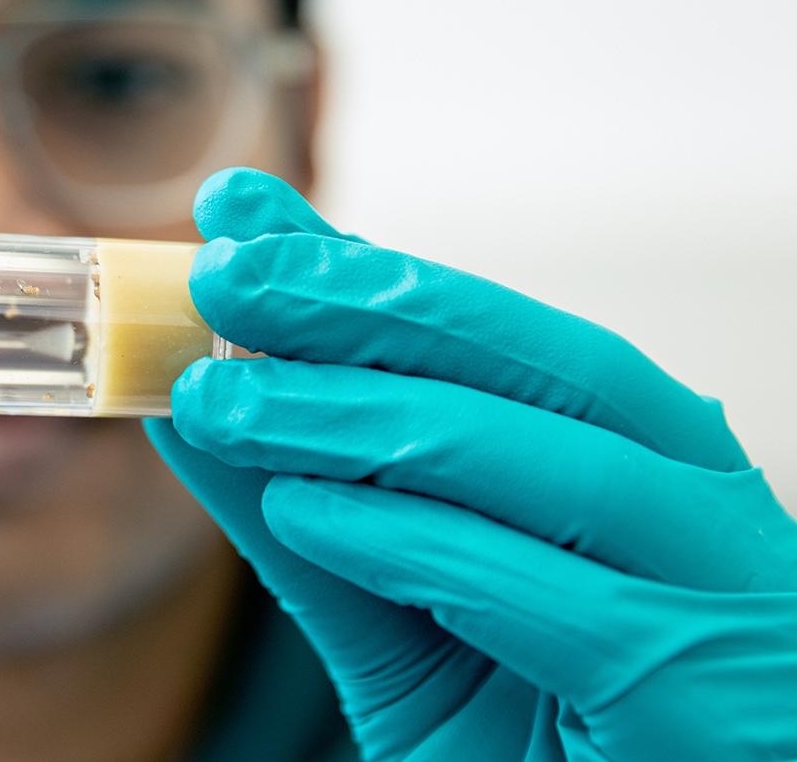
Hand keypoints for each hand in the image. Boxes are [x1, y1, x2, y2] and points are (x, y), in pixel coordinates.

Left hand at [146, 169, 796, 760]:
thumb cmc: (537, 751)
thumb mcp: (408, 634)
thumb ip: (321, 526)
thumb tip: (203, 406)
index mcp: (647, 471)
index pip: (502, 341)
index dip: (366, 271)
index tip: (242, 219)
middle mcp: (701, 513)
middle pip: (538, 368)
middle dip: (365, 307)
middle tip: (223, 274)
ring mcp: (724, 602)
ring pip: (546, 465)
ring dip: (362, 418)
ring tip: (221, 396)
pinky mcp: (702, 697)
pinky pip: (551, 599)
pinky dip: (417, 544)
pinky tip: (307, 509)